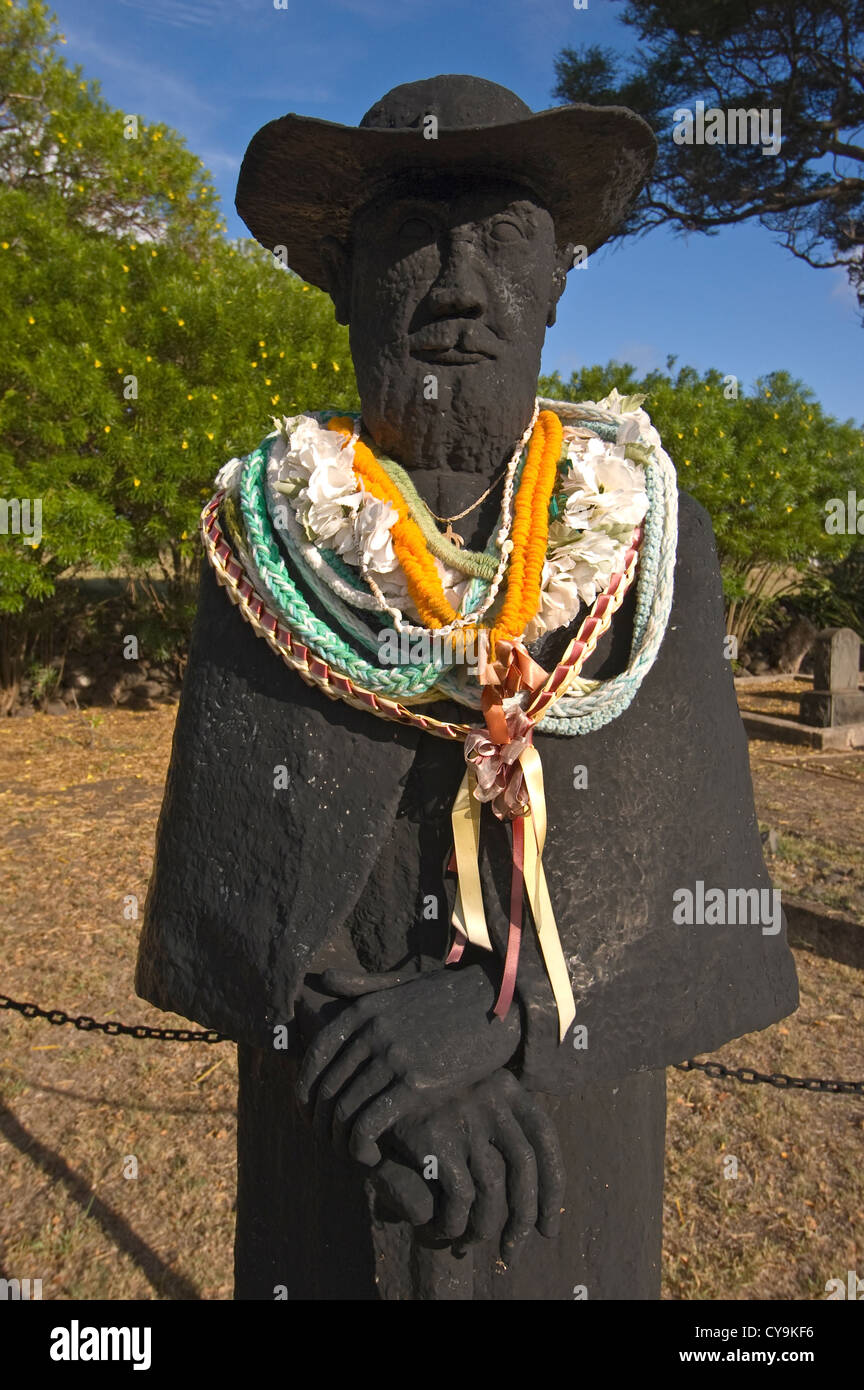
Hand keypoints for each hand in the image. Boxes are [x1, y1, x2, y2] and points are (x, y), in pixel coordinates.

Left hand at [296, 964, 520, 1165]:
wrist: (499, 1003)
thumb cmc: (451, 994)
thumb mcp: (402, 985)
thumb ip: (362, 985)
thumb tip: (323, 978)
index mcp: (365, 1009)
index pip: (316, 1054)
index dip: (304, 1087)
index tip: (307, 1110)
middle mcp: (372, 1032)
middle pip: (326, 1086)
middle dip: (319, 1120)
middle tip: (324, 1140)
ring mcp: (394, 1057)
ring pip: (345, 1108)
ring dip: (338, 1137)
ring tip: (345, 1152)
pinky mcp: (416, 1083)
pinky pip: (371, 1121)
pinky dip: (360, 1143)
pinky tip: (368, 1155)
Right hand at [372, 1069, 563, 1262]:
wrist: (368, 1081)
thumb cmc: (425, 1101)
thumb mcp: (467, 1099)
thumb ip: (499, 1131)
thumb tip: (535, 1207)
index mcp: (506, 1086)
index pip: (545, 1141)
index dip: (553, 1190)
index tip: (548, 1228)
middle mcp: (491, 1096)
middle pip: (526, 1168)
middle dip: (523, 1220)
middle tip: (513, 1252)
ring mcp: (464, 1116)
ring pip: (493, 1190)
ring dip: (484, 1227)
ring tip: (469, 1241)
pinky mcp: (435, 1137)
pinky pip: (460, 1197)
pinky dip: (454, 1222)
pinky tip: (442, 1230)